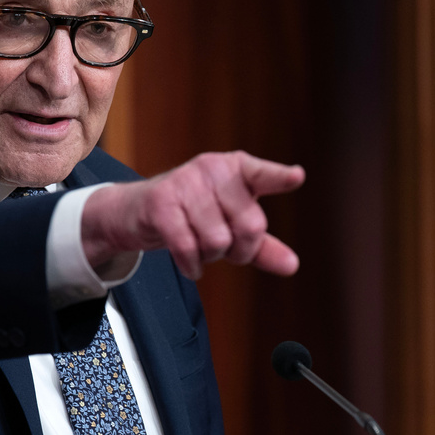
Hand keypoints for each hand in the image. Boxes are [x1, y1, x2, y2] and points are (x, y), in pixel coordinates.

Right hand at [81, 151, 304, 279]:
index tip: (297, 177)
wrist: (137, 210)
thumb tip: (291, 265)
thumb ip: (262, 245)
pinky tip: (190, 264)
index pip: (262, 174)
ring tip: (199, 246)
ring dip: (211, 256)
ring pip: (218, 241)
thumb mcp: (230, 226)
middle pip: (250, 226)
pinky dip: (192, 265)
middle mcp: (212, 169)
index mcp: (235, 168)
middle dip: (241, 250)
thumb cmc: (192, 215)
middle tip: (224, 247)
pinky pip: (188, 247)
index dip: (280, 177)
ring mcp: (184, 182)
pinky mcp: (161, 203)